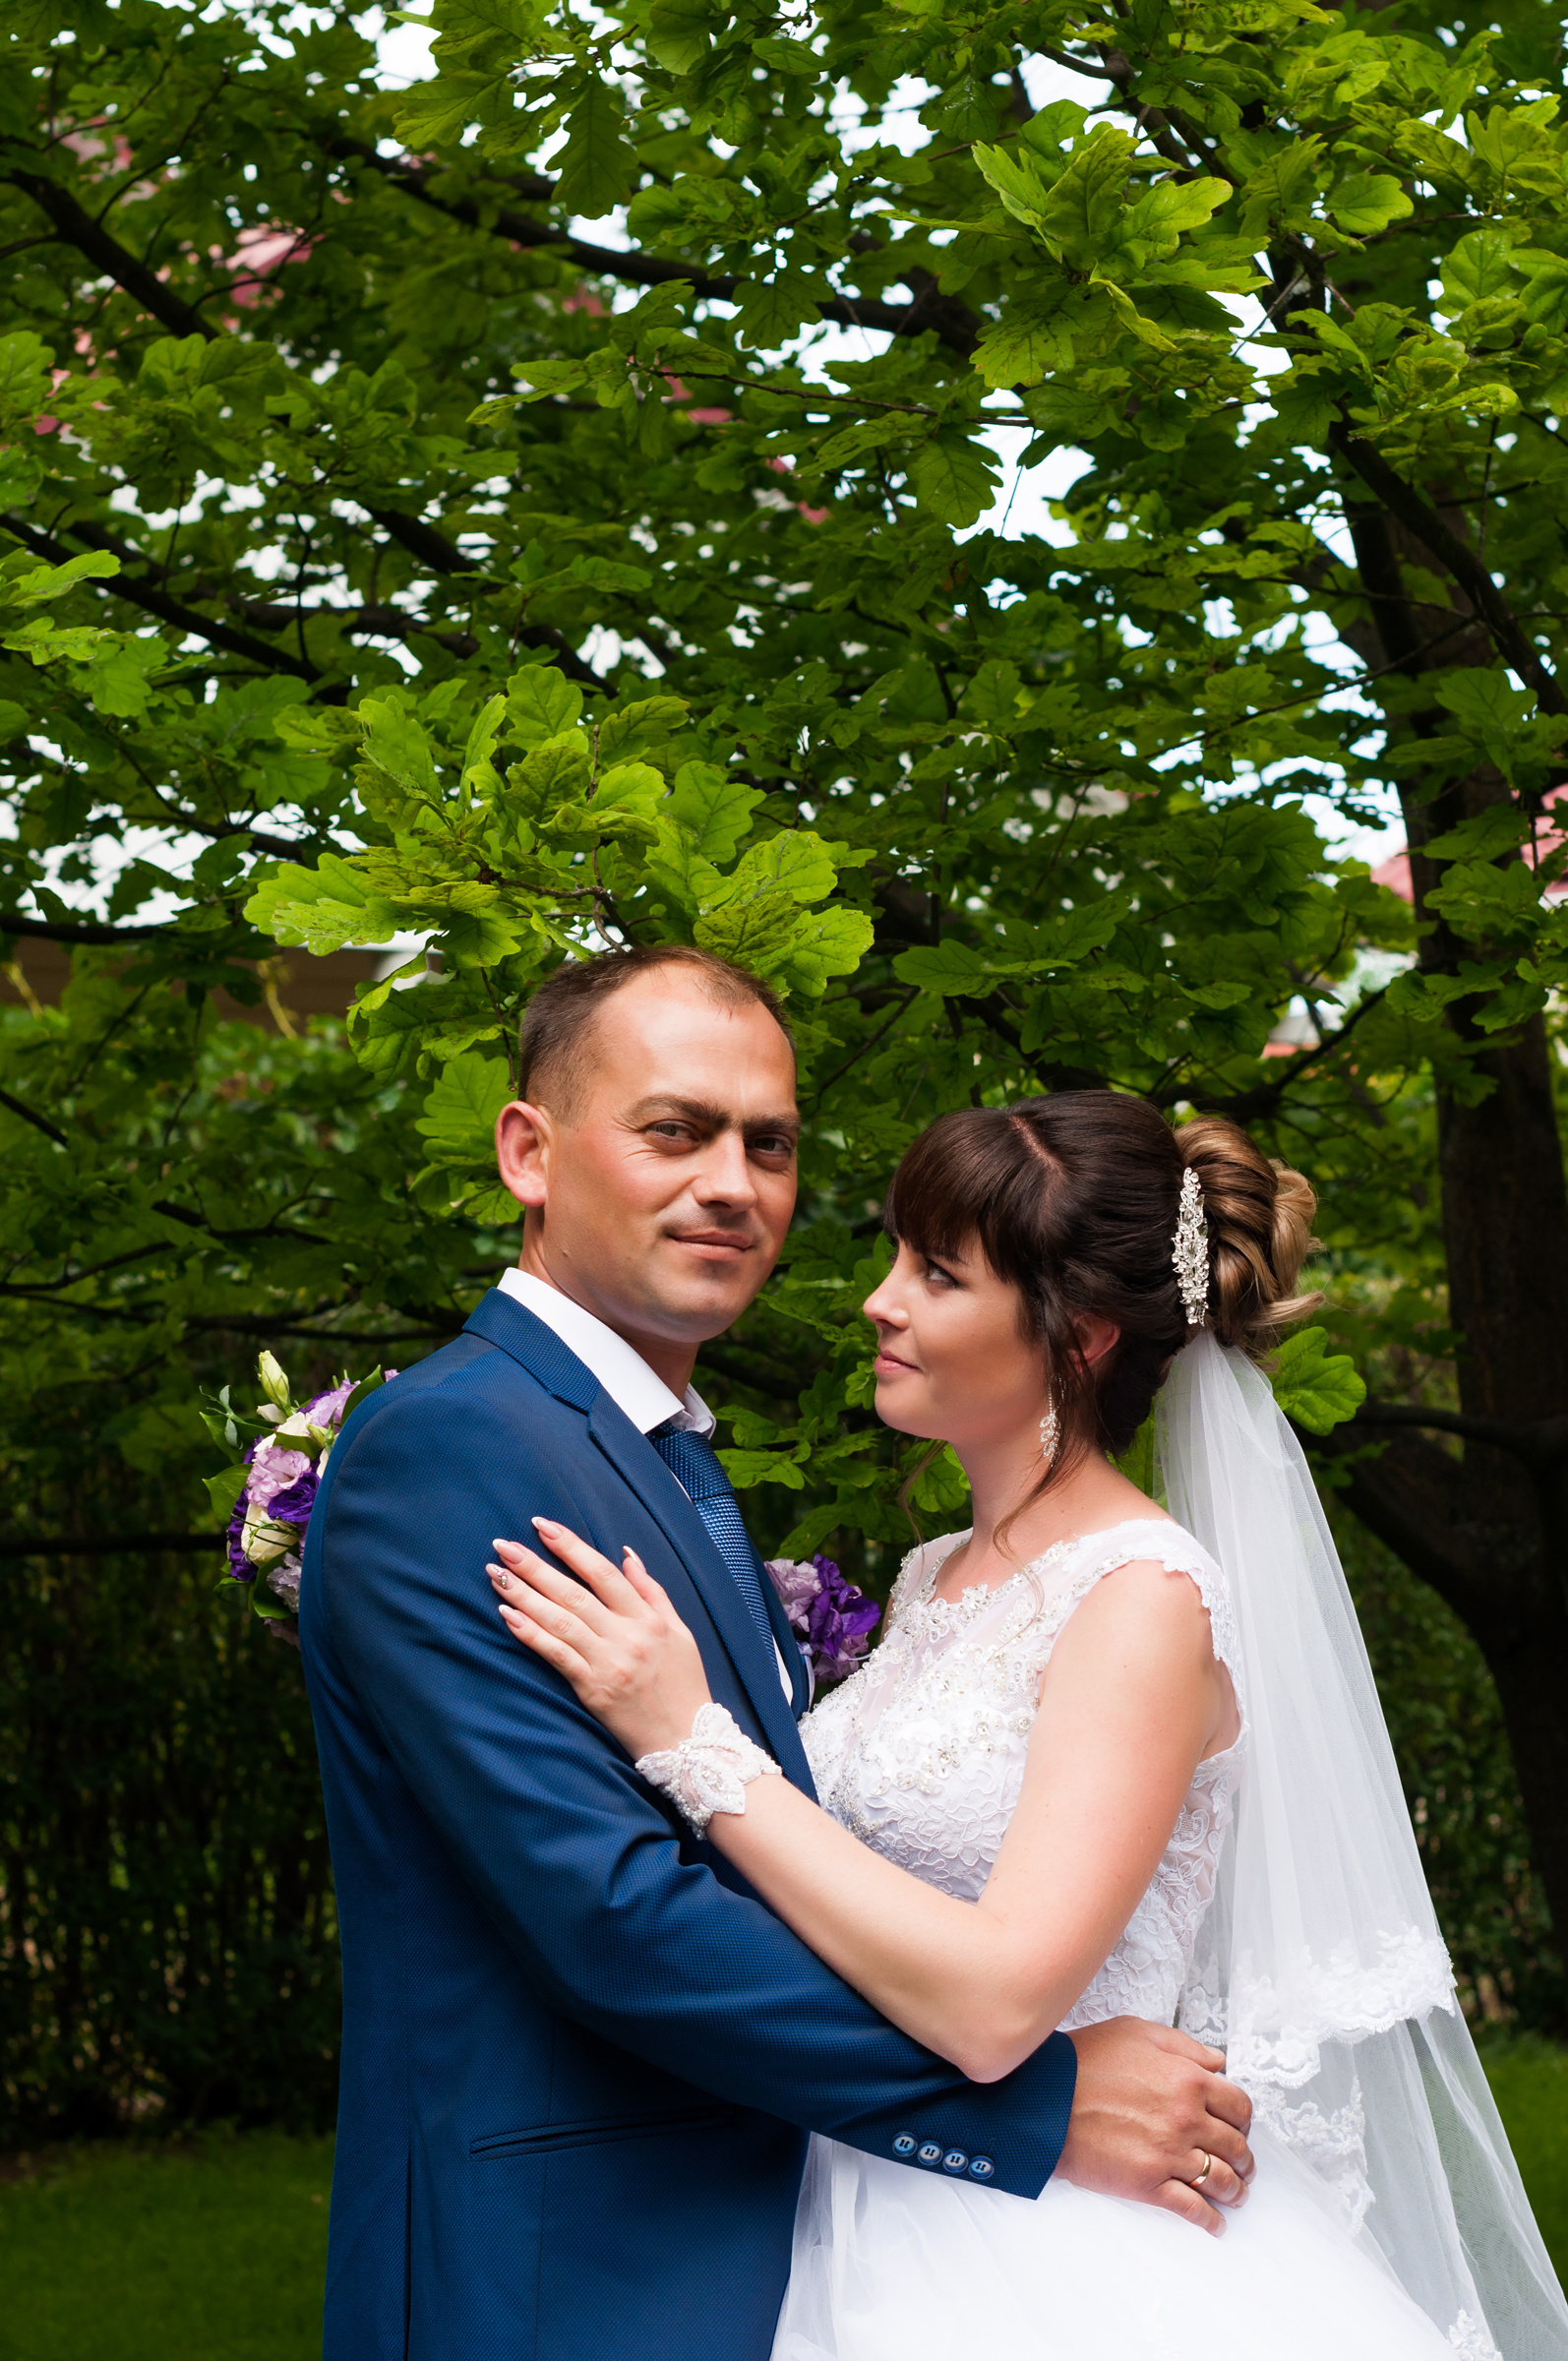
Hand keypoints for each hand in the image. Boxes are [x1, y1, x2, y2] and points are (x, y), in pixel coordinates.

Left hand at [488, 1521, 711, 1759]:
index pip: (603, 1572)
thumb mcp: (679, 1632)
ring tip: (497, 1575)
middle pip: (575, 1593)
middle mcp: (627, 1636)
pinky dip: (532, 1634)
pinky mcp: (593, 1690)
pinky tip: (509, 1616)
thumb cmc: (684, 1684)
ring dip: (525, 1596)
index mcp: (648, 1617)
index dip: (571, 1547)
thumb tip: (626, 1554)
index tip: (542, 1526)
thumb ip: (651, 1592)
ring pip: (561, 1621)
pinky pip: (557, 1656)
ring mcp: (609, 1663)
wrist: (687, 1741)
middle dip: (536, 1566)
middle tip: (504, 1546)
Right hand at [1056, 2017, 1253, 2235]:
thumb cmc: (1085, 2061)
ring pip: (1222, 2180)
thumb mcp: (1136, 2032)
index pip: (1239, 2107)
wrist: (1046, 2100)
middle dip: (1245, 2159)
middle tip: (1244, 2165)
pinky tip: (1216, 2224)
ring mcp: (1170, 2154)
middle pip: (1237, 2146)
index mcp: (1188, 2079)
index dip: (1244, 2120)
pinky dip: (1210, 2220)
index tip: (1240, 2127)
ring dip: (1236, 2191)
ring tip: (1236, 2195)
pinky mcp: (1149, 2184)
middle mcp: (1186, 2118)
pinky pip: (1192, 2209)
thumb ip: (1184, 2045)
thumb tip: (1217, 2061)